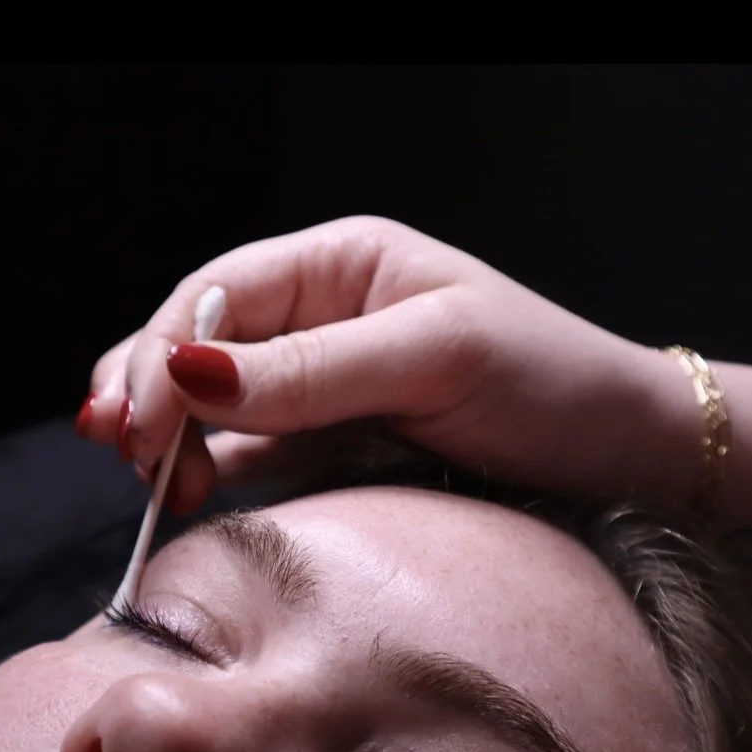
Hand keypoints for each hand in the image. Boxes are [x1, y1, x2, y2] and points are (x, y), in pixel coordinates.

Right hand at [78, 216, 676, 513]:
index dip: (165, 352)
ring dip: (172, 433)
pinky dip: (215, 466)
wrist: (625, 451)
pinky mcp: (335, 436)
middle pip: (200, 340)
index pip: (220, 293)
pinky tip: (197, 488)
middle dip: (151, 389)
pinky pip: (254, 445)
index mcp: (342, 263)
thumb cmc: (550, 380)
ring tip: (155, 482)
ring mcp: (325, 377)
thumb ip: (310, 370)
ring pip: (216, 397)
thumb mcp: (433, 358)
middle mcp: (322, 312)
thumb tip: (187, 371)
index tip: (139, 422)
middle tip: (125, 453)